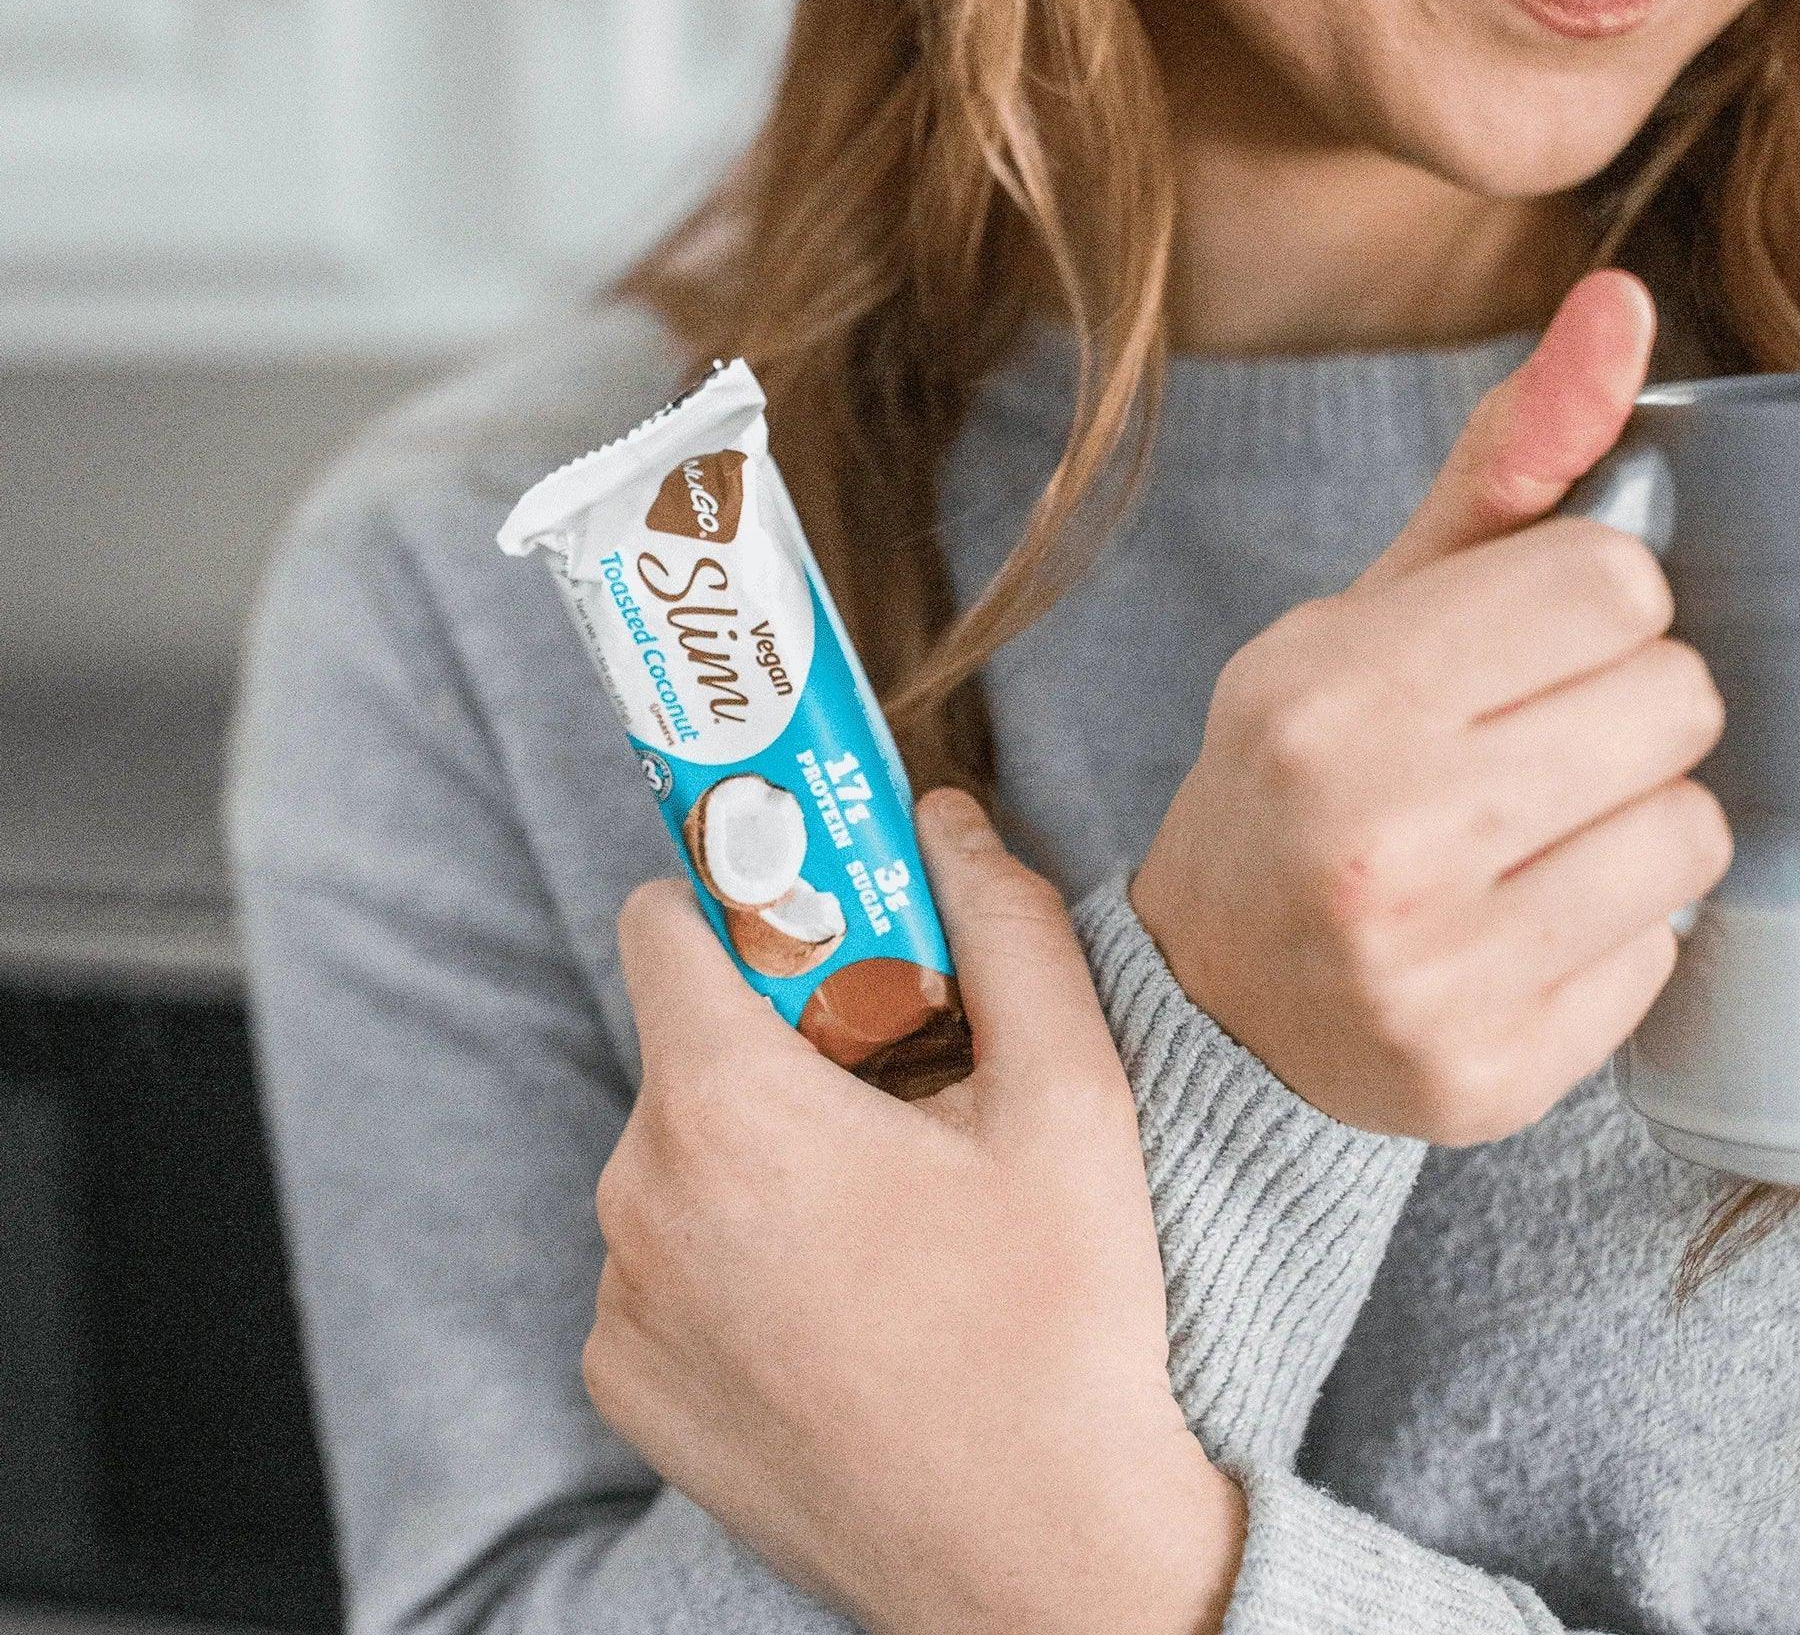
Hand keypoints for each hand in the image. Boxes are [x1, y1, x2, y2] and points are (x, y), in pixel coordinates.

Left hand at [586, 789, 1245, 1634]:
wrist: (1040, 1565)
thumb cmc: (1060, 1322)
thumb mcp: (1070, 1098)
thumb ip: (1006, 924)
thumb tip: (947, 815)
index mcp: (726, 1107)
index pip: (664, 920)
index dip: (745, 904)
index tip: (821, 933)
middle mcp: (637, 1197)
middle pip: (684, 1044)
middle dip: (777, 1040)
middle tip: (894, 1091)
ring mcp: (620, 1302)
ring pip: (673, 1152)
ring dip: (754, 1152)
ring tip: (879, 1216)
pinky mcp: (624, 1385)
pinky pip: (657, 1259)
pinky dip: (725, 1254)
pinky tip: (833, 1305)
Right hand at [1133, 269, 1733, 1144]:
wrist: (1216, 989)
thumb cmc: (1295, 775)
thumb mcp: (1359, 616)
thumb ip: (1500, 470)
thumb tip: (1623, 304)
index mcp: (1326, 698)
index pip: (1613, 580)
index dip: (1590, 604)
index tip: (1525, 648)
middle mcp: (1374, 836)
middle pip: (1673, 699)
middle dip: (1623, 707)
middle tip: (1527, 747)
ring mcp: (1432, 972)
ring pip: (1690, 829)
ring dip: (1631, 818)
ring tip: (1528, 838)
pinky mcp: (1485, 1075)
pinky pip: (1662, 948)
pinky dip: (1612, 926)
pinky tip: (1518, 925)